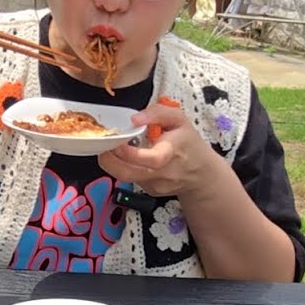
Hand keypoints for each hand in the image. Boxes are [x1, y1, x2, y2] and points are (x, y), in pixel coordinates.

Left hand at [98, 101, 221, 199]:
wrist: (201, 174)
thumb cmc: (188, 143)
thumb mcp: (179, 120)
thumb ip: (158, 113)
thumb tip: (134, 118)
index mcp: (172, 152)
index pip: (151, 158)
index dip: (129, 151)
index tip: (117, 139)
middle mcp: (163, 173)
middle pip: (128, 173)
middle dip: (108, 160)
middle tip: (103, 145)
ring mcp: (155, 185)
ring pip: (126, 177)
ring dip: (112, 162)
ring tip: (111, 148)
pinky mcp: (149, 191)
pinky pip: (131, 179)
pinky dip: (124, 167)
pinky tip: (127, 158)